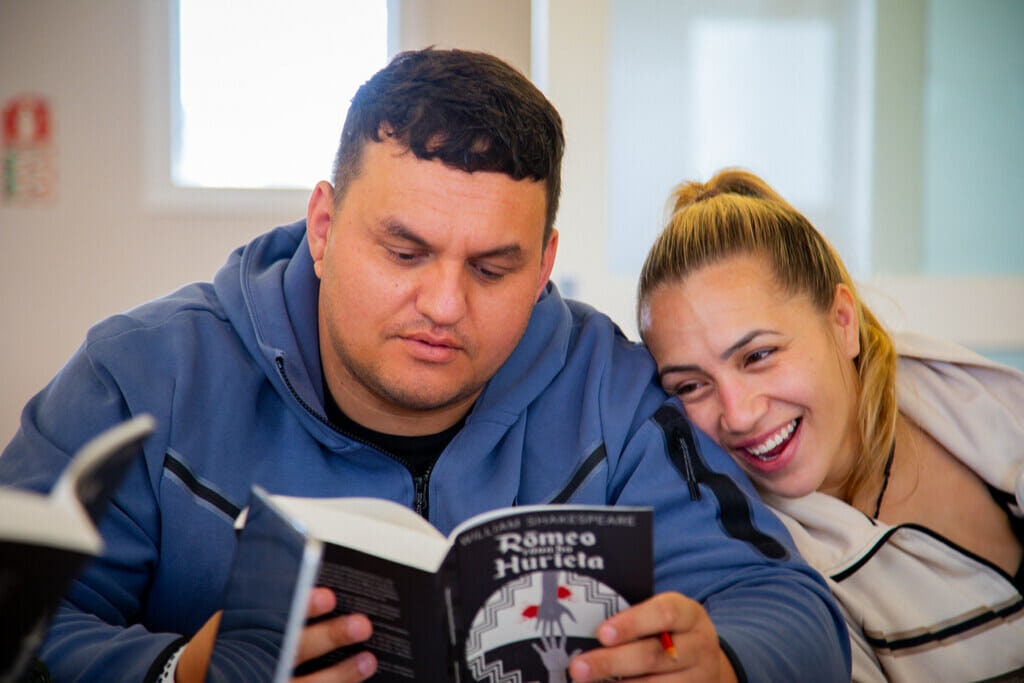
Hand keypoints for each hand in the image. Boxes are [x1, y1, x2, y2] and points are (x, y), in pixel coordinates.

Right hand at [175, 588, 376, 682]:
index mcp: (239, 637)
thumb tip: (310, 583)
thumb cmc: (224, 646)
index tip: (329, 597)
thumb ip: (265, 606)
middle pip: (293, 653)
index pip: (273, 619)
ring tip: (368, 660)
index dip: (302, 608)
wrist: (196, 682)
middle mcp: (252, 668)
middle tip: (361, 625)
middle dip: (330, 638)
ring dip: (341, 675)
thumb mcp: (233, 621)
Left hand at [567, 592, 737, 682]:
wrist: (706, 662)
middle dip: (611, 662)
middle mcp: (699, 646)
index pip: (664, 613)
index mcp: (689, 614)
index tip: (601, 634)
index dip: (631, 623)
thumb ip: (634, 619)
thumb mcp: (663, 617)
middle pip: (653, 655)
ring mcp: (700, 677)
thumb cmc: (670, 632)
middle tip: (578, 667)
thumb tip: (587, 626)